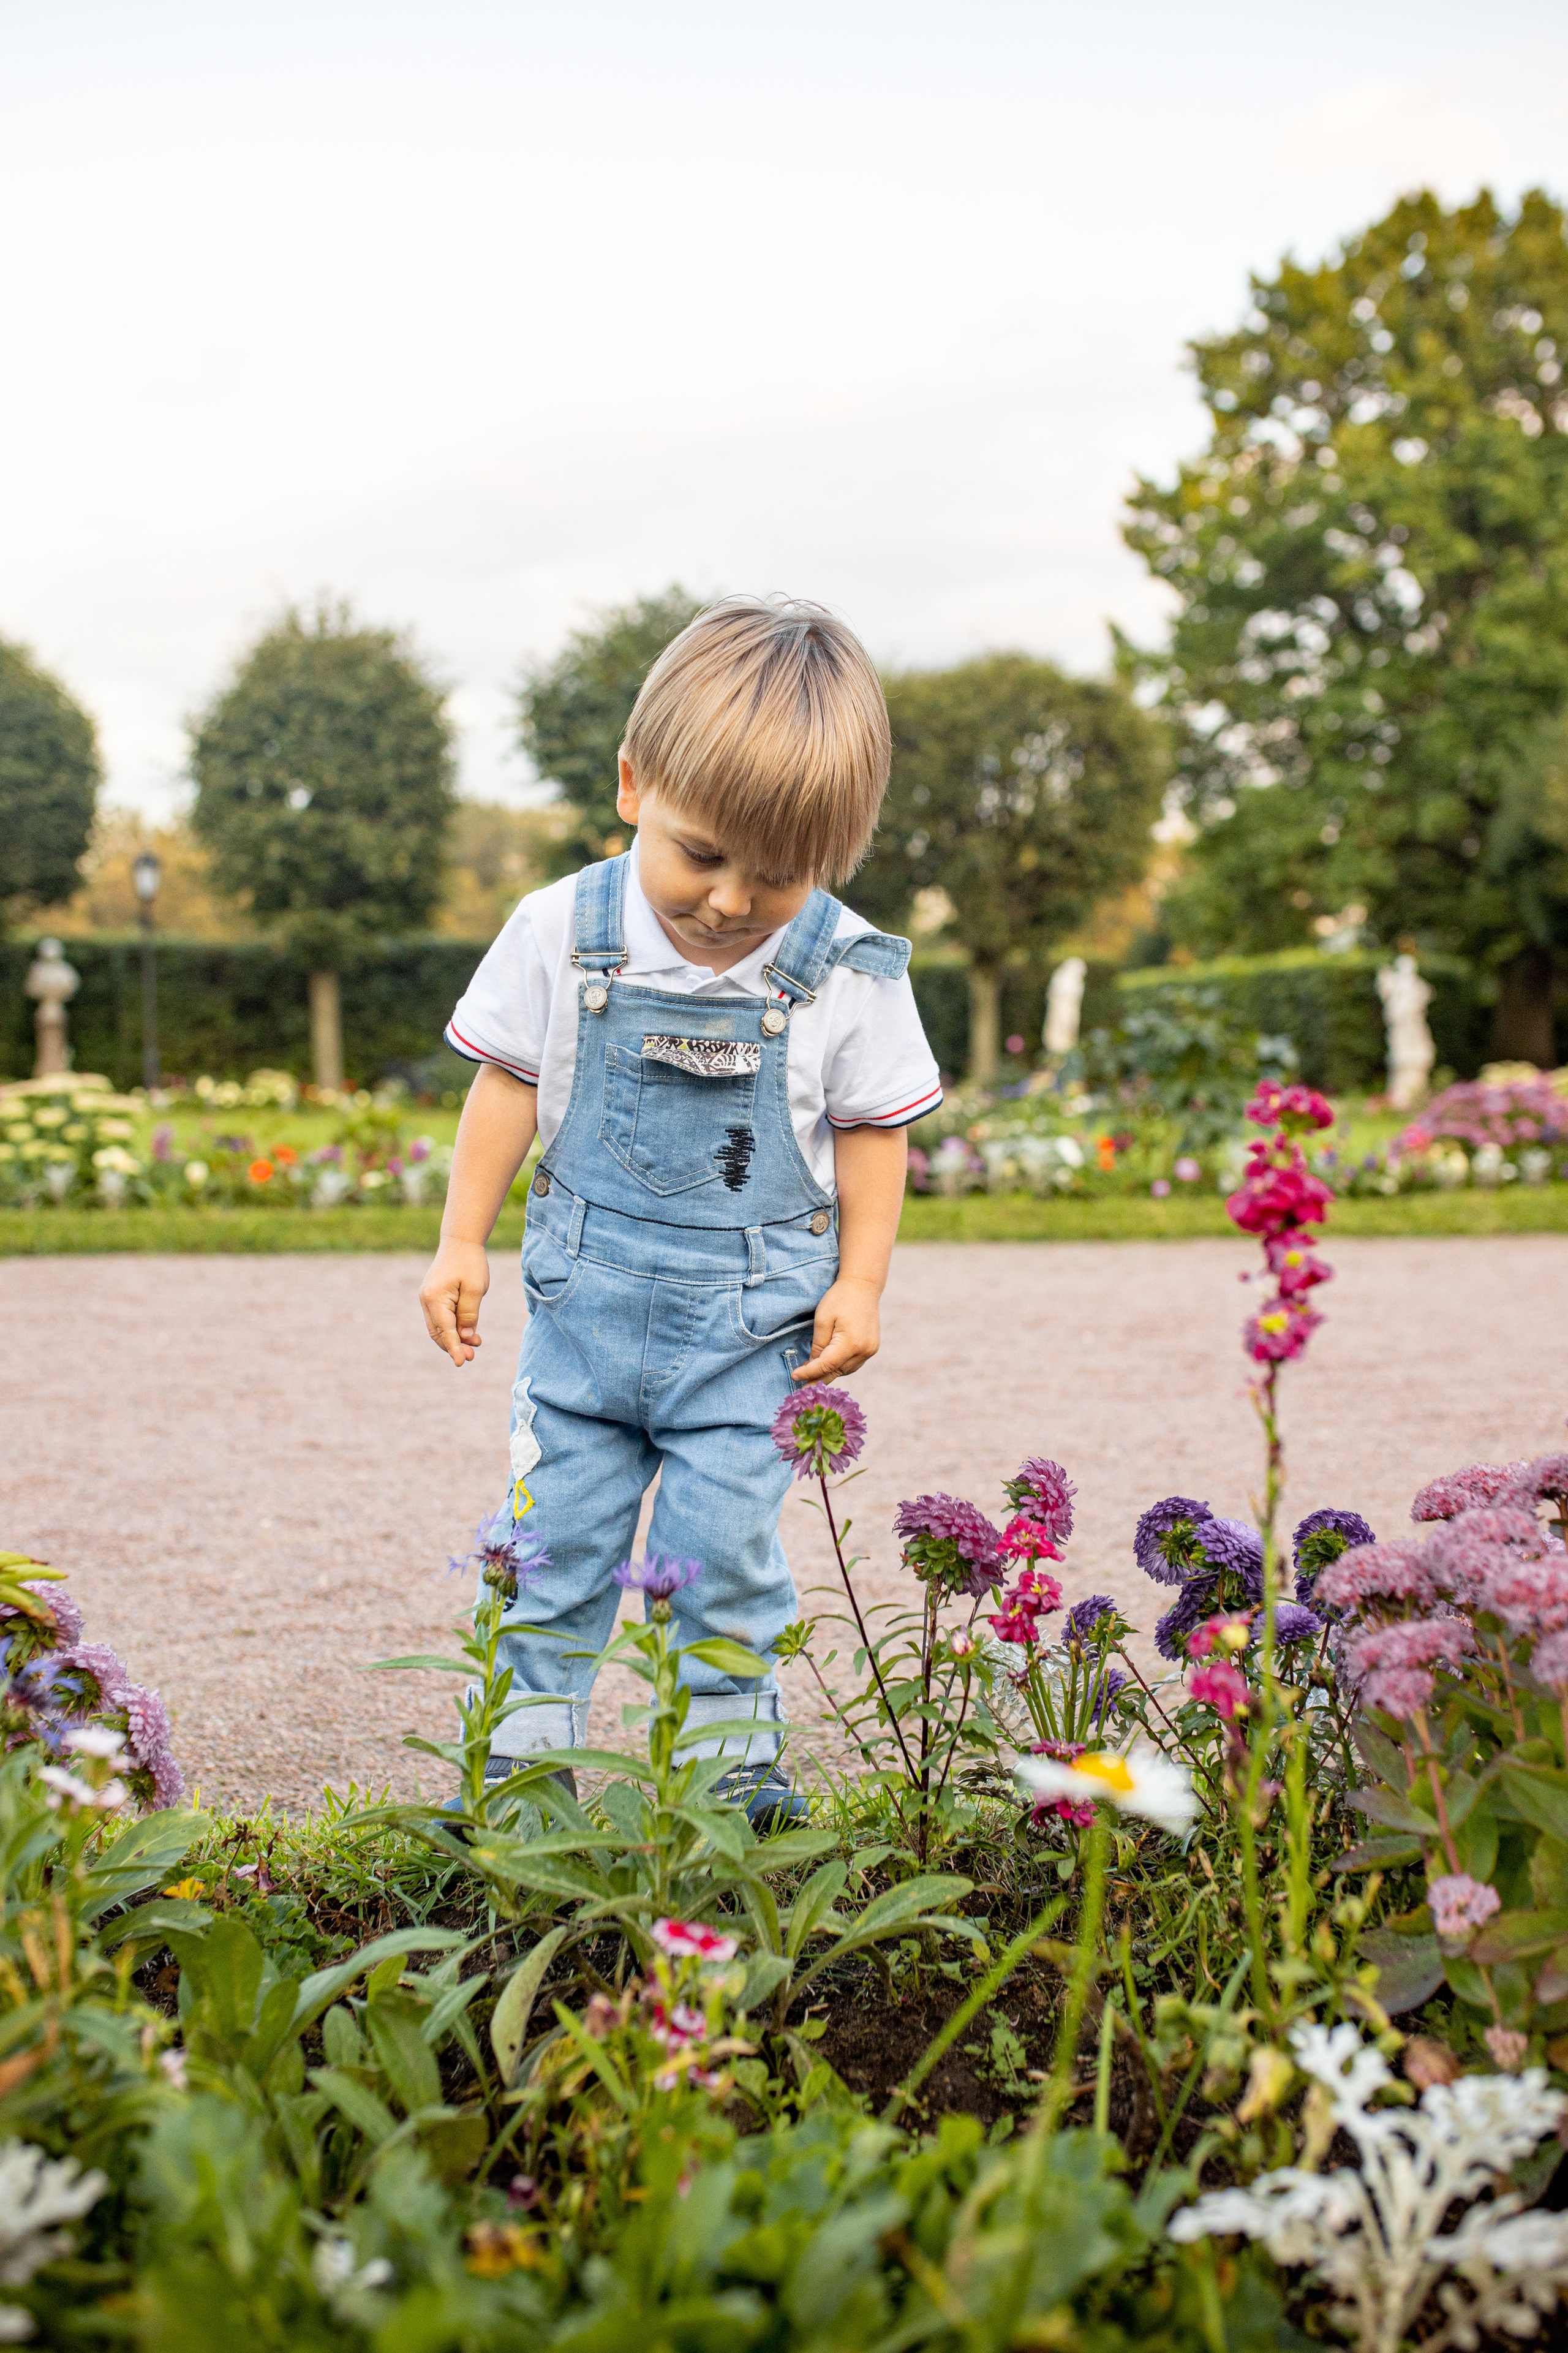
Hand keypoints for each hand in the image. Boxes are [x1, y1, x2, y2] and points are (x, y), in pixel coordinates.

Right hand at [419, 1240, 490, 1365]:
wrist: (460, 1241)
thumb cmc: (470, 1263)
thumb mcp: (475, 1289)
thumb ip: (469, 1314)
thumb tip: (465, 1337)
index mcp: (435, 1298)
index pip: (445, 1331)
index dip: (454, 1348)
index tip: (461, 1363)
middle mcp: (426, 1300)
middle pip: (438, 1333)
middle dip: (454, 1347)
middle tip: (472, 1356)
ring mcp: (427, 1299)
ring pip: (438, 1328)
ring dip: (454, 1339)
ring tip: (475, 1344)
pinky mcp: (433, 1297)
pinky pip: (440, 1319)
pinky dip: (452, 1328)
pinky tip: (468, 1333)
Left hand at [793, 1276, 880, 1383]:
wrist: (863, 1286)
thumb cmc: (840, 1298)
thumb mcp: (822, 1320)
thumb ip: (818, 1345)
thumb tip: (813, 1365)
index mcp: (851, 1343)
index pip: (826, 1366)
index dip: (809, 1373)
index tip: (794, 1376)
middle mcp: (864, 1350)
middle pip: (836, 1371)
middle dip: (817, 1379)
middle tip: (801, 1386)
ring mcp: (870, 1350)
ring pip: (845, 1370)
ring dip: (829, 1373)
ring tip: (812, 1373)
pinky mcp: (872, 1348)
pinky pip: (853, 1364)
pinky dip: (839, 1366)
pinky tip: (828, 1365)